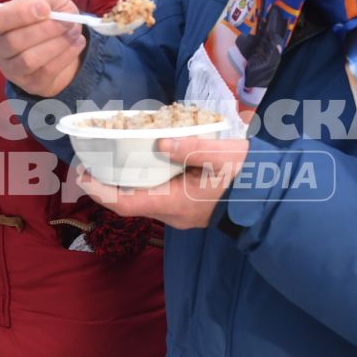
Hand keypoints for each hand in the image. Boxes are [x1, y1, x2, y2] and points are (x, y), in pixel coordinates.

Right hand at [0, 0, 85, 96]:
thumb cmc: (46, 17)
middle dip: (45, 30)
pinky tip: (77, 43)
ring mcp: (10, 69)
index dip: (21, 14)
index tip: (46, 8)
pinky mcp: (29, 83)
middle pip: (14, 42)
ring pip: (29, 60)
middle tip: (69, 22)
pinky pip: (46, 72)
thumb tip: (43, 7)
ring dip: (57, 45)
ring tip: (75, 32)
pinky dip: (66, 56)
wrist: (58, 42)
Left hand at [72, 135, 250, 229]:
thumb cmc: (249, 177)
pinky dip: (146, 182)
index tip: (82, 173)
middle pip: (130, 202)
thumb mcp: (222, 155)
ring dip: (127, 182)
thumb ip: (190, 147)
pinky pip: (158, 196)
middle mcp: (173, 214)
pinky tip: (146, 162)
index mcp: (175, 203)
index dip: (99, 190)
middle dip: (108, 183)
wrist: (274, 198)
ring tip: (114, 156)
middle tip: (93, 159)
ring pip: (144, 199)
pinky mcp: (189, 209)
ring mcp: (181, 214)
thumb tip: (160, 141)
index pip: (125, 204)